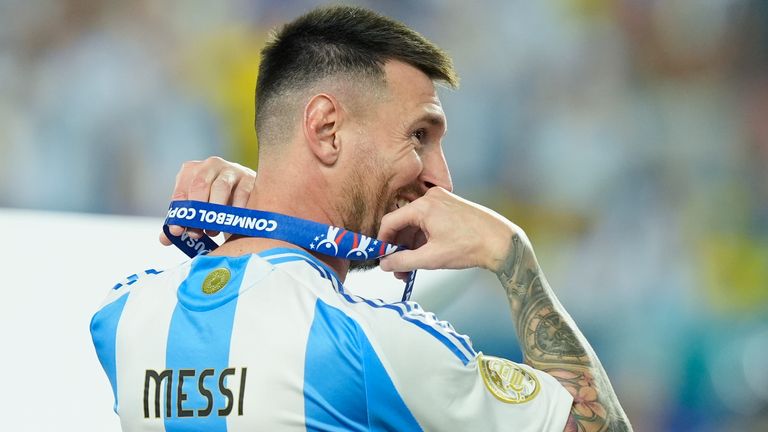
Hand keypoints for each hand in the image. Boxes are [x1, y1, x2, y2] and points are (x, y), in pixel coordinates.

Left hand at [159, 156, 256, 244]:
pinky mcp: (249, 178)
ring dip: (216, 211)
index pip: (181, 192)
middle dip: (197, 212)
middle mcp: (210, 165)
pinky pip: (242, 194)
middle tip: (196, 233)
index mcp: (191, 171)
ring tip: (213, 231)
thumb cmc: (214, 202)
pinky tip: (232, 223)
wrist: (244, 194)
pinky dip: (236, 210)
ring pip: (221, 187)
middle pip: (199, 186)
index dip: (178, 213)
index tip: (177, 231)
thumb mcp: (196, 210)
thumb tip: (165, 240)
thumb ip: (182, 223)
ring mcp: (231, 170)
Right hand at [378, 187, 523, 273]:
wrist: (502, 242)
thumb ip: (403, 261)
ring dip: (411, 247)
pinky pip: (427, 223)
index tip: (380, 258)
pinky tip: (423, 258)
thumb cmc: (470, 246)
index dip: (382, 242)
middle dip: (398, 249)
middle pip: (403, 224)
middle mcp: (431, 198)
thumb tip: (384, 264)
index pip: (390, 221)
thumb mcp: (432, 258)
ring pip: (415, 226)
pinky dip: (423, 240)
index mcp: (424, 206)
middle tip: (397, 271)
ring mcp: (441, 202)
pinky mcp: (449, 208)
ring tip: (410, 271)